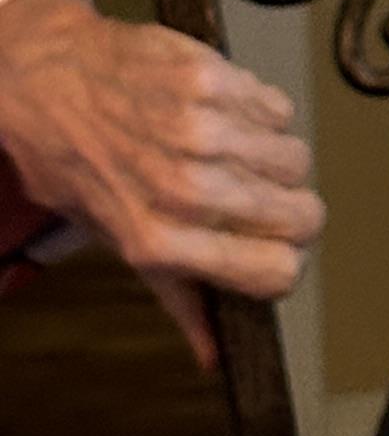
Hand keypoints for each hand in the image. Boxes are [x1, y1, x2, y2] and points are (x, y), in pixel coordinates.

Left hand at [0, 0, 325, 372]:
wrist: (37, 80)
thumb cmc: (71, 161)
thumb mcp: (115, 239)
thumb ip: (177, 297)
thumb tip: (215, 354)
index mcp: (160, 241)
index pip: (278, 271)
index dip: (286, 263)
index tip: (276, 251)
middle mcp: (184, 188)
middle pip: (303, 216)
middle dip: (292, 212)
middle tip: (264, 200)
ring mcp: (201, 131)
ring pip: (296, 160)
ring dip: (275, 159)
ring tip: (235, 153)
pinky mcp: (211, 80)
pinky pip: (278, 108)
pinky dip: (260, 112)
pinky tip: (224, 115)